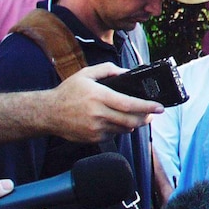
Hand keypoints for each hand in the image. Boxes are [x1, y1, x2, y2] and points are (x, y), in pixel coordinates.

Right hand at [46, 63, 163, 143]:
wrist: (48, 113)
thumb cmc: (68, 92)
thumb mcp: (86, 74)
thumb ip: (108, 70)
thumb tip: (126, 72)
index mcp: (99, 96)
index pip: (130, 104)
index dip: (147, 107)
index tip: (160, 107)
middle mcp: (98, 114)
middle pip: (131, 120)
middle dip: (146, 118)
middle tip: (152, 114)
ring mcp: (96, 128)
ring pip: (124, 129)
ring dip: (133, 123)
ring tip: (135, 116)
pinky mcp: (93, 138)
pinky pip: (114, 135)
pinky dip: (119, 128)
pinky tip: (115, 121)